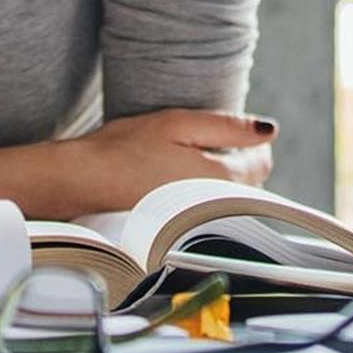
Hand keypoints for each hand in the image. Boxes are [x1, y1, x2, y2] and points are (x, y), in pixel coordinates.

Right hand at [57, 108, 277, 215]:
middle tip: (199, 143)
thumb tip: (270, 131)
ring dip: (217, 179)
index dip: (250, 143)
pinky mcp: (179, 228)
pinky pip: (205, 208)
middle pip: (247, 183)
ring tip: (182, 160)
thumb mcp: (179, 123)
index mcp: (219, 179)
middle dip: (235, 161)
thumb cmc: (126, 148)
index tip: (226, 132)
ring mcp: (197, 222)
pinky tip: (171, 179)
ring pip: (226, 196)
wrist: (82, 180)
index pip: (261, 164)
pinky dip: (199, 193)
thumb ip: (228, 127)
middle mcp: (214, 207)